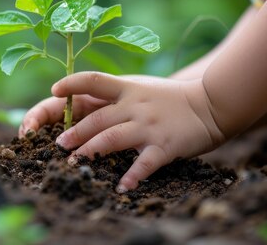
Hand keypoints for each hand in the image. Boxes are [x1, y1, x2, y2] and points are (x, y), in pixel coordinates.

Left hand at [20, 72, 225, 192]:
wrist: (212, 103)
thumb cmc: (171, 98)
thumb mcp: (142, 87)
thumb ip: (117, 94)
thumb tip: (85, 99)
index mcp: (128, 88)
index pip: (94, 80)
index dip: (72, 83)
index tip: (54, 89)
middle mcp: (135, 105)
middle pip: (97, 118)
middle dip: (75, 132)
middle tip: (58, 144)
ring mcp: (148, 125)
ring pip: (112, 138)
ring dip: (90, 151)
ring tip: (75, 162)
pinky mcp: (164, 145)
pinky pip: (144, 163)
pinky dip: (132, 176)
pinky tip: (121, 187)